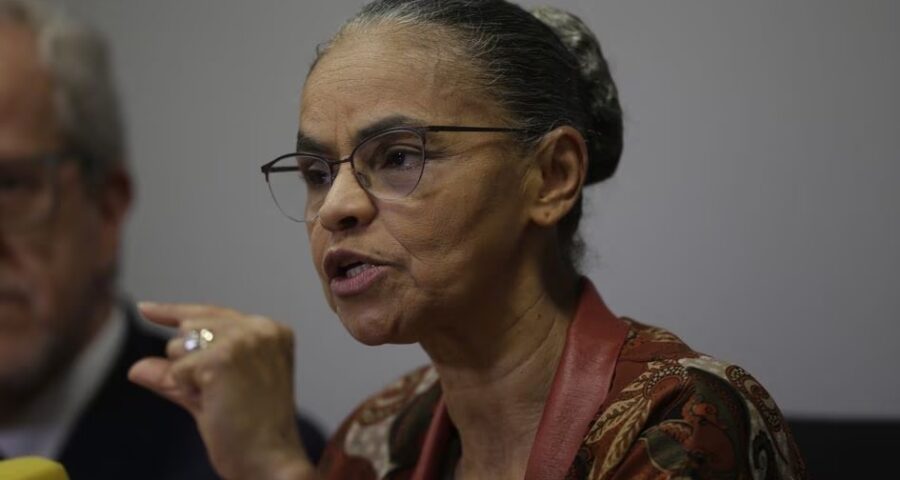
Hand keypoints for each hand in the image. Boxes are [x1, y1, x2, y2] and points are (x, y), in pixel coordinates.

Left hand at [128, 303, 315, 479]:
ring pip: (180, 346)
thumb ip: (177, 375)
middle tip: (221, 394)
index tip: (145, 309)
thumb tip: (136, 368)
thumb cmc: (251, 432)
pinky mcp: (223, 357)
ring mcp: (243, 340)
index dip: (174, 313)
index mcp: (271, 331)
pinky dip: (187, 391)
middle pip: (190, 326)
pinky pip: (177, 369)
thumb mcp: (212, 394)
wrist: (269, 460)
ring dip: (188, 377)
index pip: (212, 313)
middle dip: (189, 361)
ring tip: (222, 399)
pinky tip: (216, 403)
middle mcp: (260, 328)